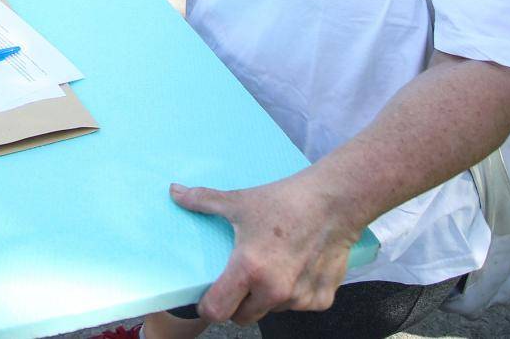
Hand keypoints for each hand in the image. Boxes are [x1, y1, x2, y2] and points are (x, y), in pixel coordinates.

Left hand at [170, 176, 359, 324]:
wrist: (335, 202)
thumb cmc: (285, 202)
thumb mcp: (240, 202)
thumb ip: (203, 201)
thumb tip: (174, 191)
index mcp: (249, 270)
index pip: (217, 310)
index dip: (208, 306)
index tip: (208, 296)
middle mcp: (275, 291)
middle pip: (243, 317)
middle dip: (238, 303)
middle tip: (240, 279)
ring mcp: (300, 298)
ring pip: (272, 311)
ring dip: (267, 298)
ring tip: (271, 268)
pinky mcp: (322, 299)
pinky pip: (299, 306)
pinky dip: (296, 294)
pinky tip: (297, 268)